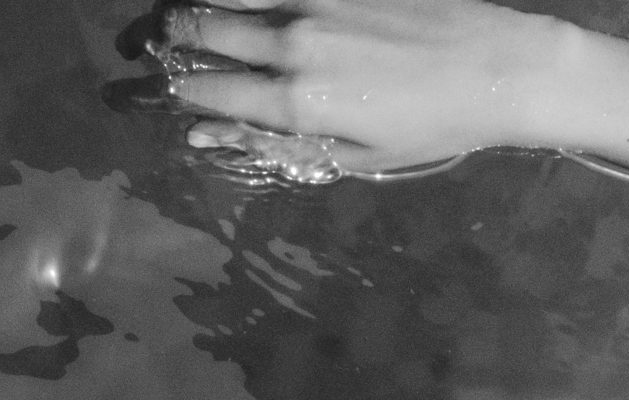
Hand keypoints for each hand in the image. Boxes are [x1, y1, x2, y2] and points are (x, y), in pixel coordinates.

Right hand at [128, 0, 571, 174]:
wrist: (496, 67)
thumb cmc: (433, 125)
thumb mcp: (356, 155)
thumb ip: (274, 143)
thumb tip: (200, 137)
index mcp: (297, 102)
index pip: (197, 91)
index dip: (155, 95)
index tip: (132, 96)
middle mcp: (291, 44)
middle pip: (189, 29)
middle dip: (149, 40)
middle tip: (133, 50)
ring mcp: (310, 0)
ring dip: (178, 6)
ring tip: (165, 21)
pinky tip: (221, 5)